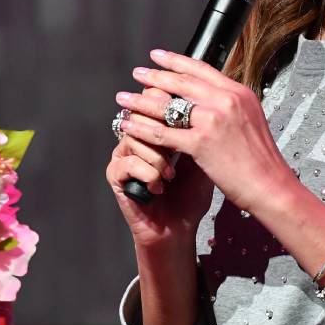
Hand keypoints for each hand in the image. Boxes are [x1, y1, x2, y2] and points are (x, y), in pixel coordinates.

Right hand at [106, 86, 212, 250]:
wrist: (178, 228)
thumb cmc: (192, 193)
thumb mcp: (203, 156)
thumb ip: (201, 128)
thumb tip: (209, 101)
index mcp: (158, 126)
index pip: (157, 96)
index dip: (171, 102)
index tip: (190, 116)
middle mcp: (138, 135)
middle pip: (142, 110)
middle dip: (164, 128)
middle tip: (178, 147)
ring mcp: (124, 153)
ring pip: (135, 136)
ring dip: (158, 157)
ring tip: (170, 174)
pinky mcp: (115, 174)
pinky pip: (129, 162)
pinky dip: (149, 174)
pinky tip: (159, 187)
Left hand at [114, 49, 294, 216]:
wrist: (270, 185)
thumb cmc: (261, 160)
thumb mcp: (250, 120)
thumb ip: (230, 106)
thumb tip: (209, 99)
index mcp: (238, 92)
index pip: (201, 69)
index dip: (176, 61)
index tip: (158, 56)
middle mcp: (225, 100)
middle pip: (181, 82)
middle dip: (154, 76)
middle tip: (137, 74)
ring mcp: (212, 120)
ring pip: (167, 105)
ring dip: (140, 100)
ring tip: (123, 98)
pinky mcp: (200, 143)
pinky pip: (162, 132)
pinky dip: (140, 128)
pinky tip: (127, 125)